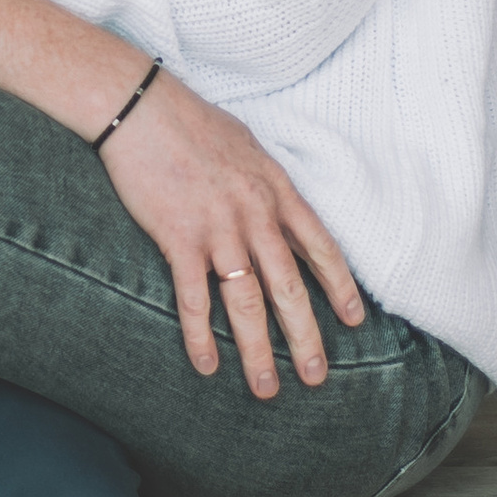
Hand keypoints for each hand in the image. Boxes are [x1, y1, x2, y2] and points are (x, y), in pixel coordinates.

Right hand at [95, 71, 366, 399]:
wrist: (142, 107)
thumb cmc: (193, 122)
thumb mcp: (248, 147)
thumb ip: (267, 184)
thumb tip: (279, 206)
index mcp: (276, 190)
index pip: (320, 247)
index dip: (339, 287)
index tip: (354, 320)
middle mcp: (255, 215)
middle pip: (288, 287)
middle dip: (306, 337)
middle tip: (318, 376)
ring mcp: (217, 229)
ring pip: (247, 303)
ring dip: (258, 351)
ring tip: (266, 388)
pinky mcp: (178, 238)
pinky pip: (193, 298)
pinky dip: (200, 335)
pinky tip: (206, 364)